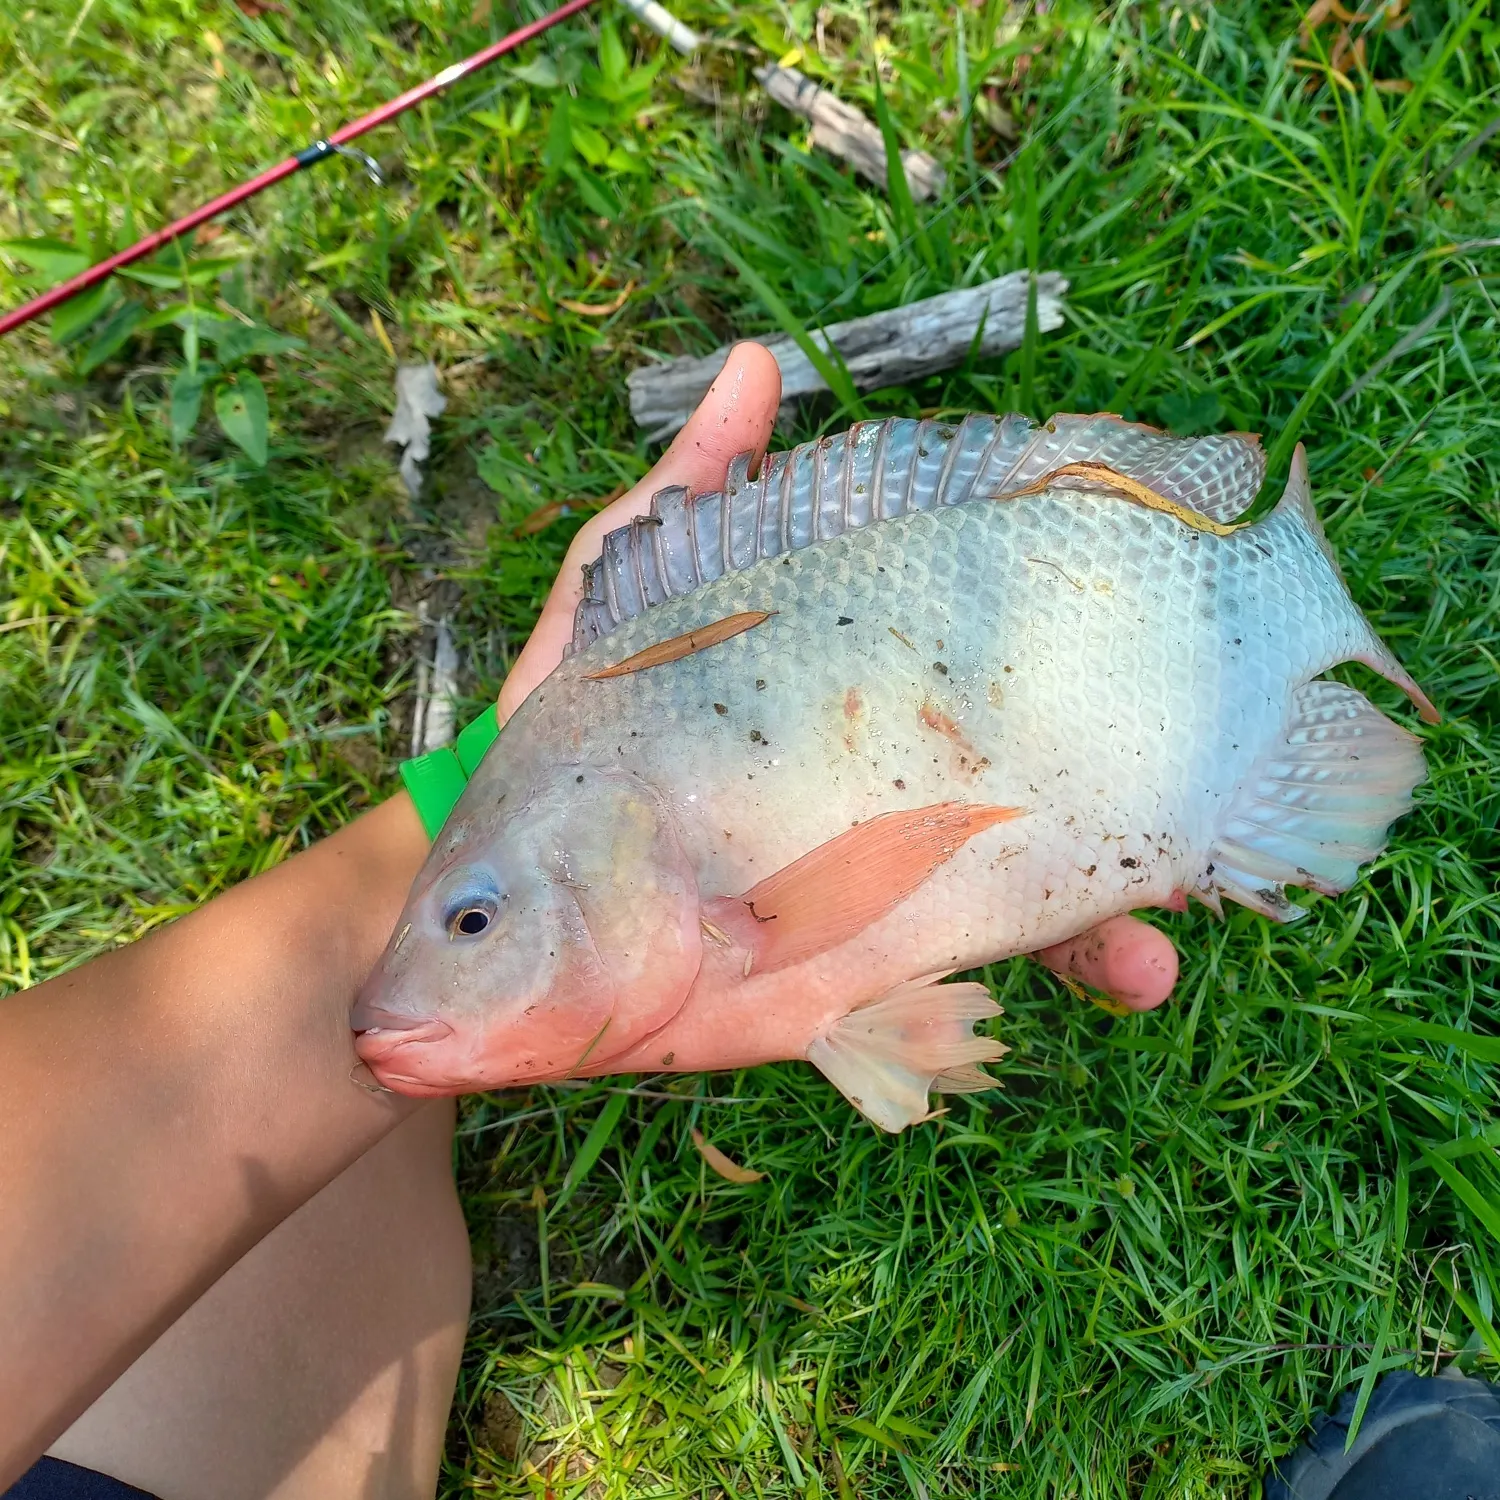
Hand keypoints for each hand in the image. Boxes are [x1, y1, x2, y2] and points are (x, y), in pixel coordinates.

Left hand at [498, 344, 1178, 1013]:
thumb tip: (753, 368)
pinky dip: (1029, 1000)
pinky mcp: (843, 984)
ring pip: (1025, 913)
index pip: (988, 692)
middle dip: (1131, 817)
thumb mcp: (626, 599)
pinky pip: (957, 999)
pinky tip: (1109, 987)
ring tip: (1162, 951)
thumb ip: (693, 498)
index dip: (1073, 682)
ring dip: (1112, 933)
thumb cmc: (578, 725)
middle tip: (1203, 828)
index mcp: (859, 714)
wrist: (510, 889)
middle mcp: (888, 804)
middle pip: (1037, 806)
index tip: (1158, 651)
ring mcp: (874, 900)